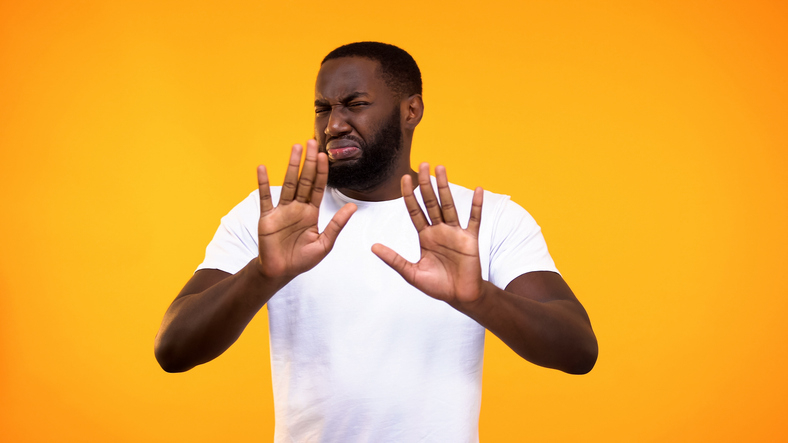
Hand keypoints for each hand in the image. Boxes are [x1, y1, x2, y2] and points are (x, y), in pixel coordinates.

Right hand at [256, 140, 355, 281]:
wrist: (281, 272)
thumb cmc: (303, 260)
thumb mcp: (324, 244)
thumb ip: (337, 225)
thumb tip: (353, 207)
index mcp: (311, 212)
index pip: (317, 187)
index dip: (321, 172)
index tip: (325, 156)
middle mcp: (297, 207)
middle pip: (303, 180)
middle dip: (308, 162)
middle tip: (311, 142)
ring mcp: (281, 210)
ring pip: (287, 183)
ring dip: (291, 165)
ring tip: (295, 147)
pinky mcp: (267, 217)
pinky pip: (265, 198)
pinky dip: (263, 183)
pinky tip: (263, 168)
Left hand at [372, 163, 484, 304]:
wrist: (460, 297)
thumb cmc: (437, 286)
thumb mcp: (411, 273)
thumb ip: (394, 259)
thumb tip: (373, 247)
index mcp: (425, 237)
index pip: (415, 210)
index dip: (410, 195)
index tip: (404, 178)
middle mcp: (439, 230)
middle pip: (431, 202)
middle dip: (426, 184)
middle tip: (423, 164)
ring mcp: (455, 233)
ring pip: (449, 205)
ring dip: (445, 187)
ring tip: (441, 168)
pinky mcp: (470, 240)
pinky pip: (474, 219)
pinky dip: (476, 205)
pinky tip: (478, 189)